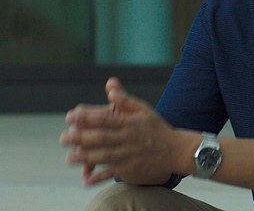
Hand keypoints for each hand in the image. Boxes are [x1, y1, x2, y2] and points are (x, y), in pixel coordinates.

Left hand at [60, 77, 177, 185]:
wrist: (175, 150)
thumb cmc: (157, 128)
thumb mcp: (145, 110)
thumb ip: (126, 100)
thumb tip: (110, 88)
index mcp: (130, 123)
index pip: (106, 119)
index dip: (87, 118)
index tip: (70, 116)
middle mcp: (128, 139)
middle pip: (102, 138)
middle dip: (81, 138)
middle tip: (63, 138)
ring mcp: (129, 155)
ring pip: (105, 156)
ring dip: (86, 158)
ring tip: (70, 158)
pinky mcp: (131, 169)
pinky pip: (112, 173)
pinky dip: (99, 178)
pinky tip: (86, 180)